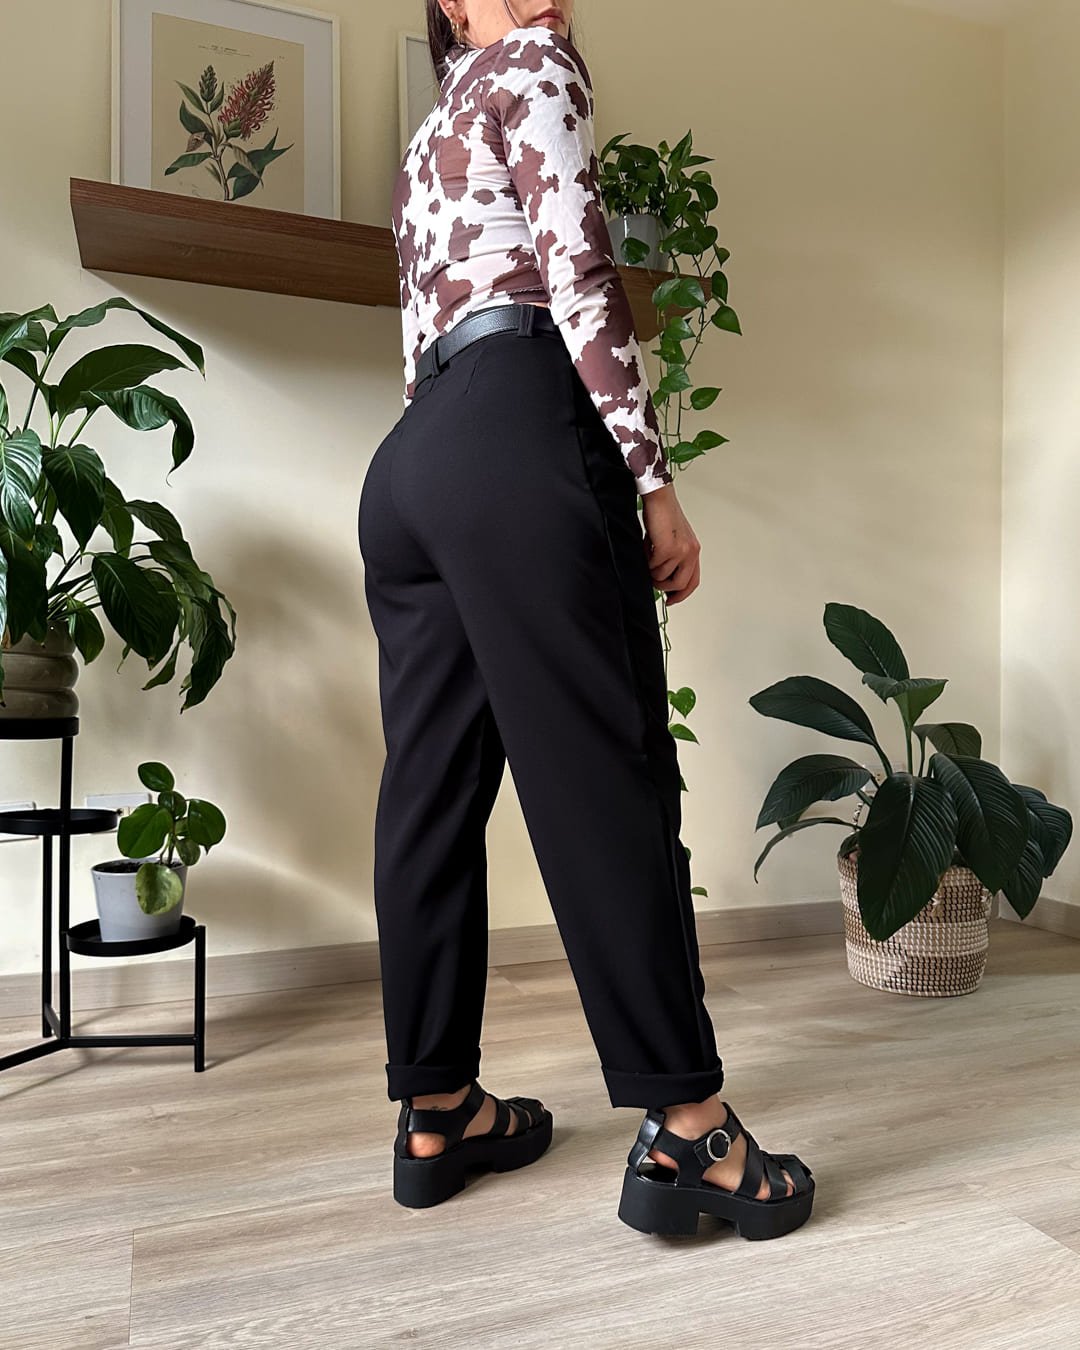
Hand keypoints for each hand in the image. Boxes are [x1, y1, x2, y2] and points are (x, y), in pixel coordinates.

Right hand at [640, 482, 699, 603]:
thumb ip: (673, 558)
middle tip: (653, 580)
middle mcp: (691, 552)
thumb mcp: (674, 540)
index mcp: (694, 551)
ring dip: (652, 570)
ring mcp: (680, 552)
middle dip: (663, 586)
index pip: (692, 581)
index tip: (671, 599)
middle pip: (680, 584)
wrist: (660, 499)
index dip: (681, 594)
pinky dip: (646, 560)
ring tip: (648, 555)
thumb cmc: (664, 515)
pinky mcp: (667, 549)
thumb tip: (662, 576)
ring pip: (663, 577)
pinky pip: (653, 566)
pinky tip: (646, 548)